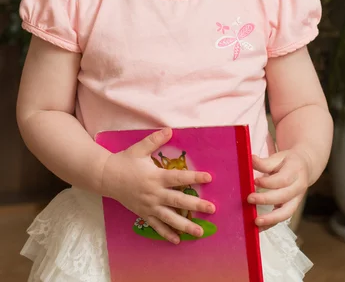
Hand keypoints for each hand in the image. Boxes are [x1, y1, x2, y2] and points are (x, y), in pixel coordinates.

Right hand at [101, 128, 214, 243]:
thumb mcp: (140, 148)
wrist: (106, 177)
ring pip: (170, 218)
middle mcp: (154, 194)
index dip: (194, 178)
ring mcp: (149, 206)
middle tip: (212, 209)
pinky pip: (156, 226)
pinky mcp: (143, 214)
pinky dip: (167, 234)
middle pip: (178, 201)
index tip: (209, 178)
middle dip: (196, 205)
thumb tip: (170, 130)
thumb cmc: (125, 161)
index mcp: (155, 177)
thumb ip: (155, 140)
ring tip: (200, 232)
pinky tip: (177, 240)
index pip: (179, 178)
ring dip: (186, 225)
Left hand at [248, 149, 310, 229]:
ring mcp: (296, 200)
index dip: (269, 182)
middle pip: (284, 196)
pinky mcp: (292, 208)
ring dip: (271, 219)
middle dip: (266, 199)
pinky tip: (258, 228)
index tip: (255, 181)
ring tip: (256, 221)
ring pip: (286, 212)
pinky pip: (283, 218)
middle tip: (249, 199)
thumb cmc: (289, 161)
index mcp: (295, 171)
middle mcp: (298, 187)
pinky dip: (271, 224)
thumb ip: (265, 162)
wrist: (306, 167)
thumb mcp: (279, 158)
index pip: (282, 180)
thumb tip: (250, 159)